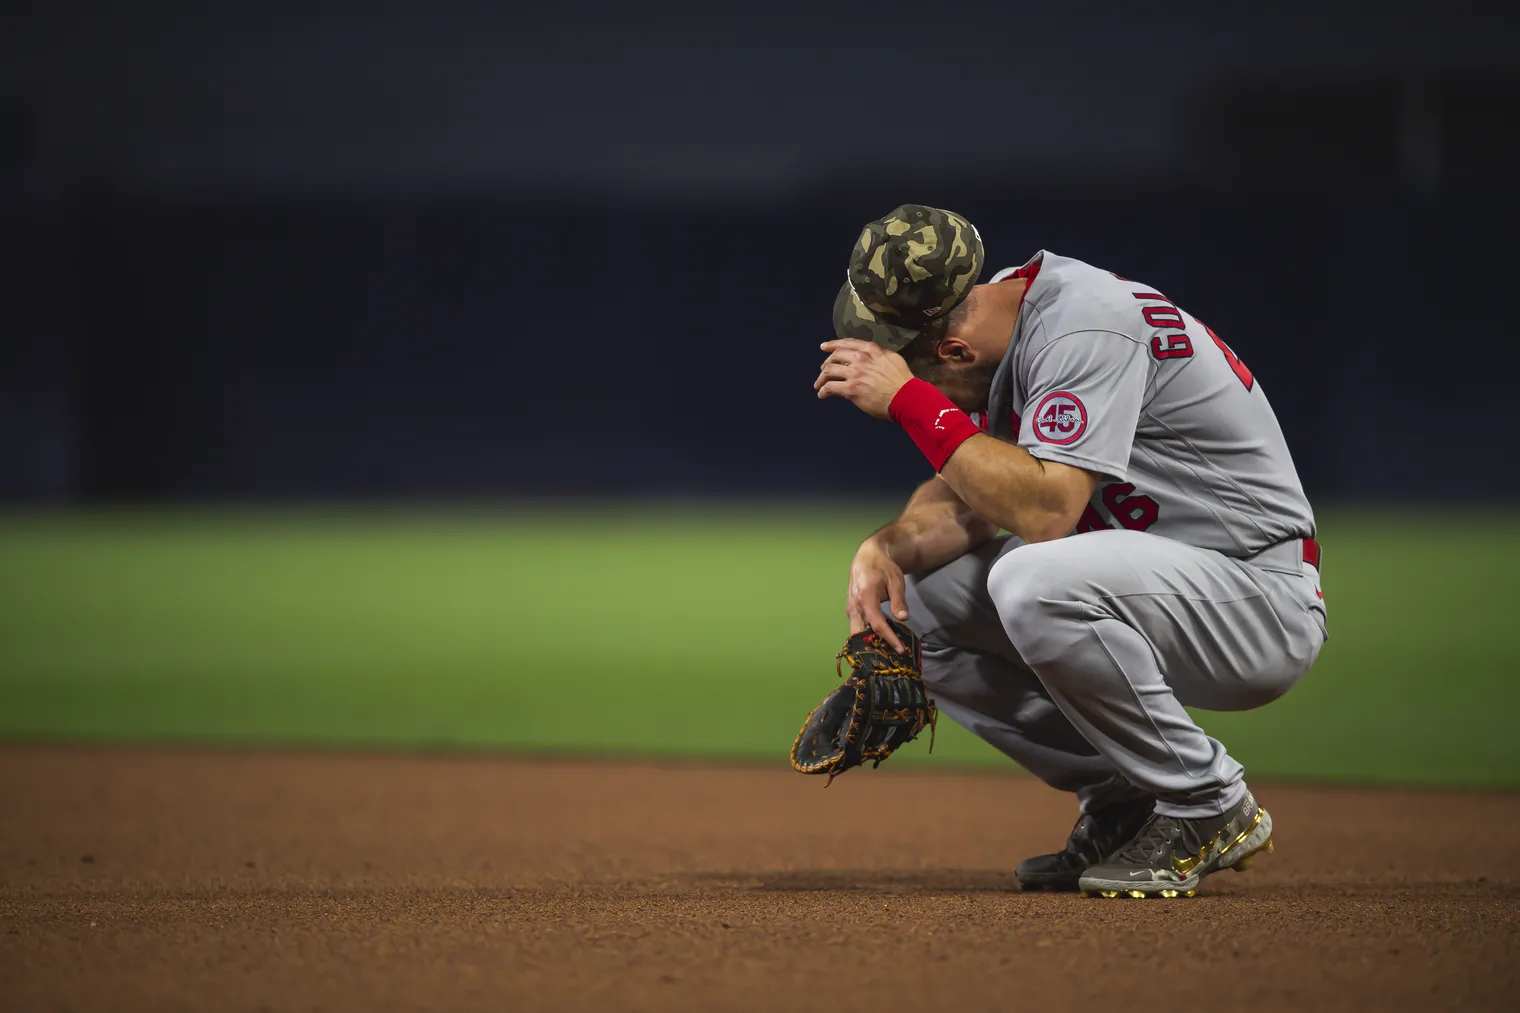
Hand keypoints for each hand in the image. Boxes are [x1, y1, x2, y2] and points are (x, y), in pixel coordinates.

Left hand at [814, 339, 914, 418]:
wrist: (905, 397)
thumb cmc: (902, 381)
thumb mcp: (892, 359)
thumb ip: (879, 355)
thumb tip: (871, 357)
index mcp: (871, 349)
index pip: (847, 343)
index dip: (833, 344)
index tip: (824, 346)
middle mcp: (860, 359)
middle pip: (835, 356)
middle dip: (826, 362)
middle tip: (823, 369)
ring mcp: (854, 373)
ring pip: (828, 371)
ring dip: (821, 378)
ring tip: (818, 385)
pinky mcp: (851, 389)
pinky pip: (830, 387)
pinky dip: (823, 391)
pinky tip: (822, 395)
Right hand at [846, 537, 910, 652]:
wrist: (867, 557)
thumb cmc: (883, 567)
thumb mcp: (896, 581)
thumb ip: (898, 600)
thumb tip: (903, 618)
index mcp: (865, 598)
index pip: (877, 625)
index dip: (889, 639)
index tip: (900, 650)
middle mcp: (854, 606)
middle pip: (860, 634)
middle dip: (873, 647)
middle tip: (890, 657)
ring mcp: (850, 608)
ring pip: (856, 632)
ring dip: (868, 642)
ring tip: (886, 651)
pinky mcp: (851, 609)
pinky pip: (856, 626)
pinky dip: (865, 635)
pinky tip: (878, 640)